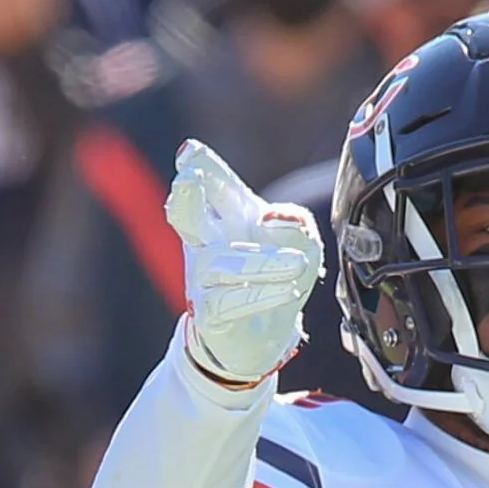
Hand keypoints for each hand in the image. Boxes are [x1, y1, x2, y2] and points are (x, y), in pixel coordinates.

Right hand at [165, 138, 324, 381]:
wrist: (264, 334)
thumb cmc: (277, 277)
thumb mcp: (303, 244)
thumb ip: (295, 223)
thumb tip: (270, 219)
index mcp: (227, 216)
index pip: (213, 187)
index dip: (201, 167)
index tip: (191, 153)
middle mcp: (208, 243)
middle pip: (187, 216)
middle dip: (186, 197)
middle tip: (188, 180)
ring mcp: (204, 278)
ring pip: (225, 265)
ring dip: (264, 263)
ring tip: (298, 264)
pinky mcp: (209, 313)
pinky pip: (230, 302)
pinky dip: (262, 294)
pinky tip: (289, 290)